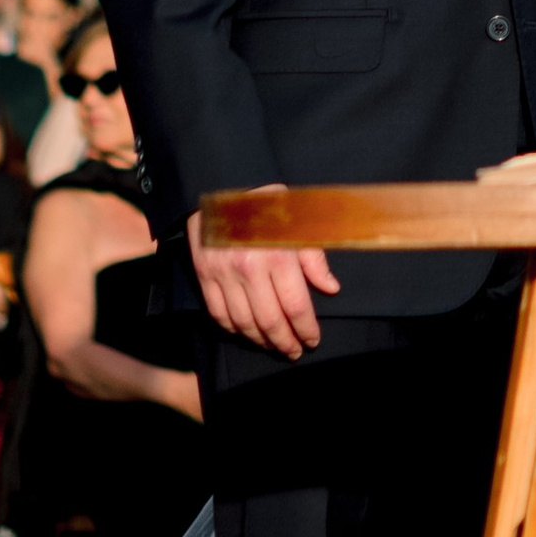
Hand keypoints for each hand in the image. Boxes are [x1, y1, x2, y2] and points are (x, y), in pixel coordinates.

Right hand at [188, 206, 336, 359]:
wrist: (222, 185)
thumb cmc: (268, 205)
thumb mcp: (299, 222)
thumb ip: (314, 258)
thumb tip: (331, 288)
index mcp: (277, 254)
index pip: (295, 306)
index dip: (306, 329)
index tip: (312, 340)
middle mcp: (249, 268)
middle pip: (269, 321)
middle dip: (285, 342)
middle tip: (294, 351)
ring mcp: (223, 274)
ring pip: (243, 323)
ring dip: (260, 341)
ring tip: (274, 346)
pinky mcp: (204, 276)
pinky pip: (218, 314)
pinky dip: (233, 329)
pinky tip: (247, 333)